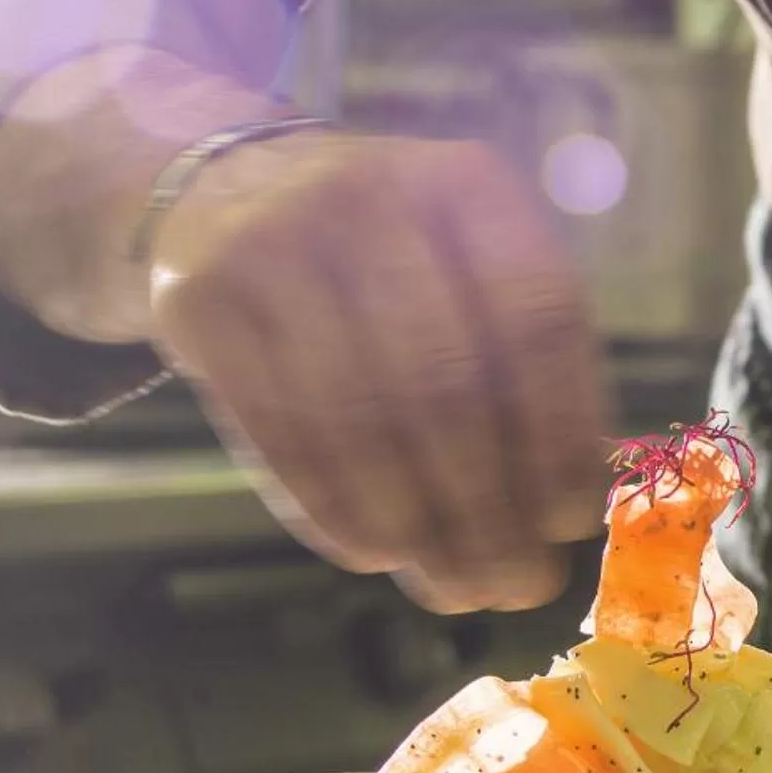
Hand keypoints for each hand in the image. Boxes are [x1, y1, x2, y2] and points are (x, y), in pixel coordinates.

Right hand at [147, 130, 608, 613]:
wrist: (222, 193)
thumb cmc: (384, 255)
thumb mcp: (464, 257)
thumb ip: (520, 355)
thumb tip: (565, 510)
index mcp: (468, 182)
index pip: (538, 317)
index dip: (561, 429)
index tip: (572, 521)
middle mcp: (371, 195)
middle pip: (447, 381)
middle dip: (489, 505)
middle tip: (518, 586)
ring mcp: (273, 240)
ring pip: (359, 418)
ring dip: (414, 527)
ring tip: (455, 590)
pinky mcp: (199, 299)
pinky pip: (278, 431)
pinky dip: (333, 509)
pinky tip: (375, 553)